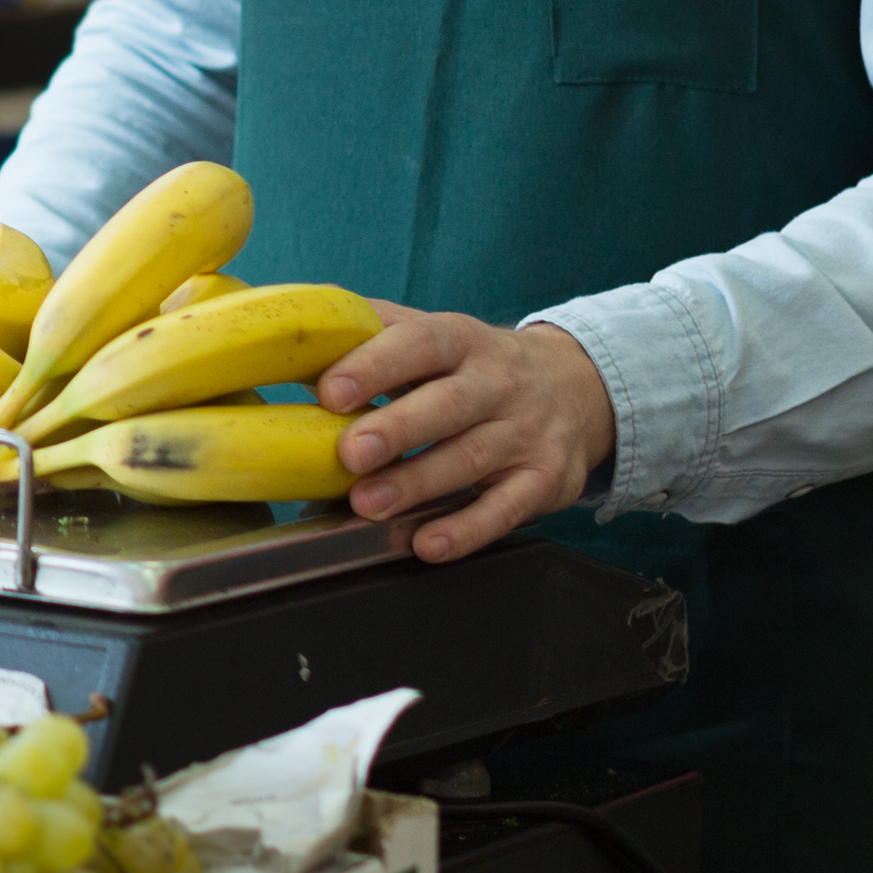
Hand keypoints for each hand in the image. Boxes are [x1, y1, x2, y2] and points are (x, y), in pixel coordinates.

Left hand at [311, 304, 616, 563]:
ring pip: (472, 458)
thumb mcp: (435, 335)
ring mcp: (525, 432)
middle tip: (349, 453)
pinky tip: (427, 544)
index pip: (419, 343)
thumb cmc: (475, 366)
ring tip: (368, 504)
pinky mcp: (545, 479)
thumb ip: (370, 331)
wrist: (577, 387)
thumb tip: (295, 329)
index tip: (331, 391)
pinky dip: (467, 529)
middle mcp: (498, 383)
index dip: (375, 365)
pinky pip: (507, 508)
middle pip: (449, 403)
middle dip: (397, 429)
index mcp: (460, 339)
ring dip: (418, 484)